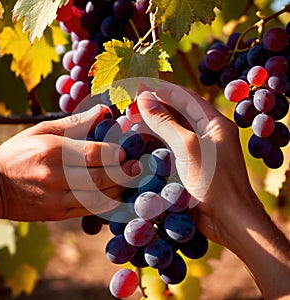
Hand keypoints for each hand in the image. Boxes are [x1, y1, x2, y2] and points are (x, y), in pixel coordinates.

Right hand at [0, 104, 140, 221]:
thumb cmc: (19, 153)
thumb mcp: (43, 131)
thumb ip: (76, 122)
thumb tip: (104, 111)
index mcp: (53, 151)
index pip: (93, 154)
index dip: (114, 154)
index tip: (126, 152)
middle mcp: (56, 177)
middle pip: (100, 178)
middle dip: (123, 173)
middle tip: (136, 168)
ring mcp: (57, 199)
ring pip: (98, 197)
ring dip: (118, 189)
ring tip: (129, 181)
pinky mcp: (58, 214)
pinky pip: (89, 210)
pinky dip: (106, 203)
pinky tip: (115, 195)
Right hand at [137, 82, 289, 298]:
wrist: (228, 219)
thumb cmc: (214, 181)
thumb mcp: (187, 146)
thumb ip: (165, 122)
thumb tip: (144, 99)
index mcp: (214, 122)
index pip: (185, 97)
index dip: (162, 90)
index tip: (140, 86)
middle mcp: (207, 133)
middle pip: (176, 113)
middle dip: (153, 108)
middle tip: (129, 107)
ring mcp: (198, 150)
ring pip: (171, 131)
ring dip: (151, 125)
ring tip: (129, 122)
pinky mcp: (189, 166)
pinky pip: (169, 148)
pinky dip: (154, 143)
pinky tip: (139, 141)